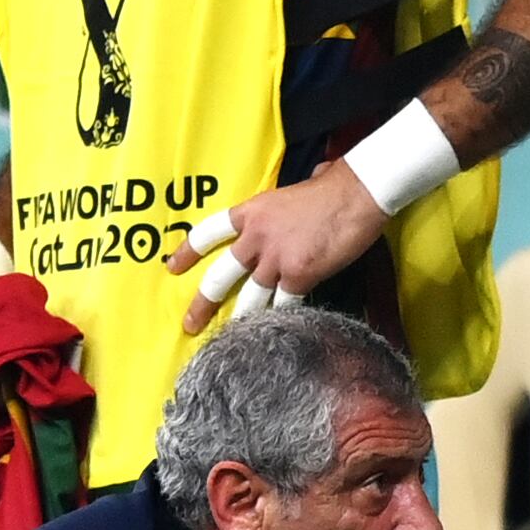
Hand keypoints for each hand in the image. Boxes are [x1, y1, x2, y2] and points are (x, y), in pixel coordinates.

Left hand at [164, 161, 388, 336]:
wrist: (356, 194)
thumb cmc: (333, 188)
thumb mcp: (293, 192)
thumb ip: (285, 205)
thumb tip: (300, 193)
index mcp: (252, 213)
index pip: (209, 232)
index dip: (189, 251)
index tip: (173, 267)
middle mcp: (256, 237)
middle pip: (221, 275)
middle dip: (203, 302)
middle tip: (190, 322)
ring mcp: (275, 259)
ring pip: (250, 298)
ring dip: (238, 321)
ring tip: (228, 341)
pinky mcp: (298, 276)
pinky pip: (285, 305)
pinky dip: (282, 320)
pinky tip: (275, 333)